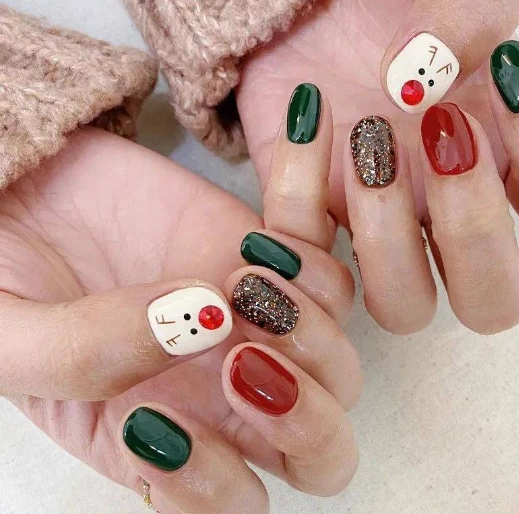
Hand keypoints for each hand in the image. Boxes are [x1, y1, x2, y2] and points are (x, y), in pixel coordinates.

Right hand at [0, 128, 360, 511]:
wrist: (23, 183)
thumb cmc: (2, 273)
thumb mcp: (6, 334)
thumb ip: (81, 354)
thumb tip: (194, 325)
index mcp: (156, 434)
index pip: (229, 505)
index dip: (213, 486)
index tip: (152, 417)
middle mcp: (219, 390)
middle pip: (321, 450)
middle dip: (306, 419)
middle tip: (239, 360)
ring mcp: (254, 323)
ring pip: (340, 361)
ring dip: (313, 329)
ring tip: (244, 278)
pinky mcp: (268, 254)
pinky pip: (331, 268)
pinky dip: (314, 254)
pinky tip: (261, 235)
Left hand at [237, 0, 518, 333]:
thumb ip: (474, 7)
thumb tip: (426, 82)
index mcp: (511, 161)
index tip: (506, 79)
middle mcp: (449, 212)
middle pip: (493, 300)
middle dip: (473, 229)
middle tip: (442, 135)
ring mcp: (379, 224)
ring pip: (403, 307)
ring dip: (387, 238)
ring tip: (367, 140)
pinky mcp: (310, 216)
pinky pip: (306, 254)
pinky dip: (299, 190)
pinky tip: (307, 111)